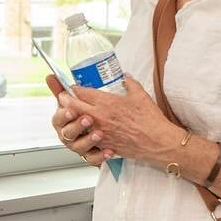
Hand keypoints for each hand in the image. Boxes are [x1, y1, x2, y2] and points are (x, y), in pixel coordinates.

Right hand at [47, 75, 111, 165]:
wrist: (102, 131)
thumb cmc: (82, 115)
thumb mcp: (74, 101)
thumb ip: (62, 89)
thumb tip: (49, 76)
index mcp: (62, 121)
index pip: (58, 118)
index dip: (64, 114)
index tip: (72, 109)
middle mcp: (68, 135)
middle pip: (68, 133)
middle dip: (77, 126)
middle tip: (88, 119)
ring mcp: (78, 147)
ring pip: (79, 147)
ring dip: (89, 140)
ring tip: (100, 134)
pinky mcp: (90, 156)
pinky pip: (92, 159)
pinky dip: (100, 156)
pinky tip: (110, 150)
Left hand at [51, 74, 182, 163]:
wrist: (157, 142)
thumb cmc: (150, 119)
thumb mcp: (140, 95)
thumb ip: (130, 83)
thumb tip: (125, 76)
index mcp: (105, 103)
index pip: (81, 93)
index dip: (73, 89)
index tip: (71, 87)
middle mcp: (98, 117)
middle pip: (72, 107)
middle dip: (65, 101)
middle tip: (63, 97)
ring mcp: (99, 132)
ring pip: (76, 123)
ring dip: (72, 117)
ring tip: (71, 113)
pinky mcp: (103, 144)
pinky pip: (87, 137)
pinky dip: (83, 131)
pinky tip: (84, 129)